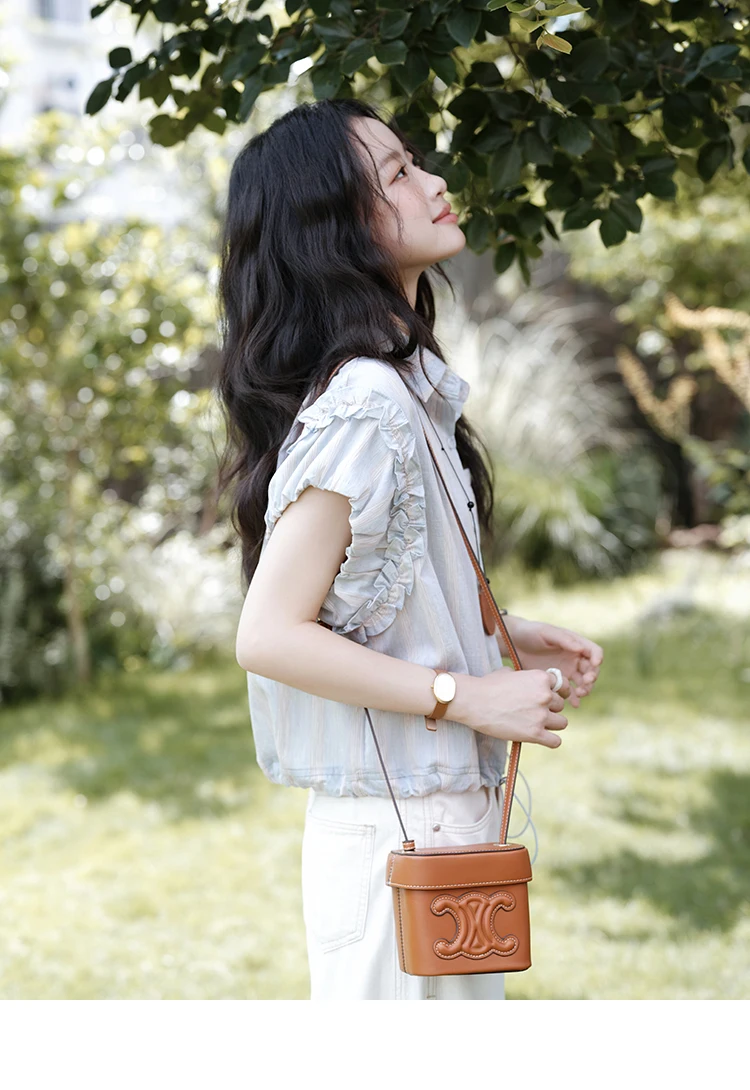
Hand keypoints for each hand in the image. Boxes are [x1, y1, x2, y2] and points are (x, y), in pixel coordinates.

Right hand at [450, 668, 571, 748]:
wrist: (473, 701)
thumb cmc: (488, 686)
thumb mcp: (510, 673)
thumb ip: (526, 677)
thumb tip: (531, 682)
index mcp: (541, 678)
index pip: (562, 686)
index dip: (554, 692)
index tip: (546, 697)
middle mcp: (545, 695)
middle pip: (561, 705)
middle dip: (549, 708)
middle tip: (532, 711)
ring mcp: (541, 715)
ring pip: (562, 723)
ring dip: (551, 724)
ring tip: (535, 724)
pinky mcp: (535, 733)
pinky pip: (556, 741)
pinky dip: (550, 741)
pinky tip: (540, 737)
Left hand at [500, 618, 603, 708]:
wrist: (514, 644)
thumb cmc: (531, 632)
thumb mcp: (546, 632)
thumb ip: (564, 639)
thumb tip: (581, 649)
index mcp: (575, 643)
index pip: (594, 651)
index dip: (597, 658)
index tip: (595, 664)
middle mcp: (575, 658)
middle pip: (591, 669)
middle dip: (592, 677)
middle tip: (585, 683)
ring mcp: (567, 671)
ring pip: (583, 682)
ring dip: (585, 689)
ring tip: (579, 694)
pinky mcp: (558, 681)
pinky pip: (570, 692)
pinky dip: (574, 698)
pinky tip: (574, 704)